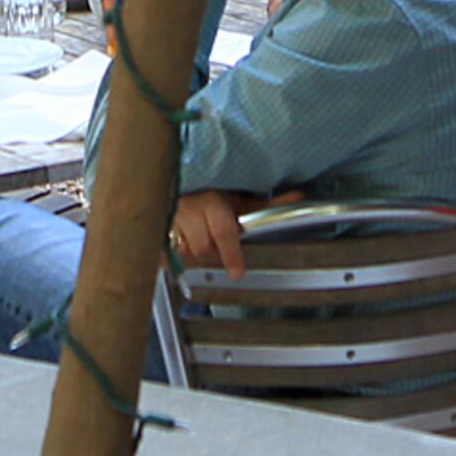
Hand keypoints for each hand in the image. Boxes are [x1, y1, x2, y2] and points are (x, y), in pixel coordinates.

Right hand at [172, 185, 299, 276]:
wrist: (177, 183)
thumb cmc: (210, 195)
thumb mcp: (239, 199)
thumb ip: (268, 205)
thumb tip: (299, 197)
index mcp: (211, 203)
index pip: (223, 232)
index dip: (231, 254)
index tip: (237, 272)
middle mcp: (189, 212)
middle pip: (204, 249)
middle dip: (212, 252)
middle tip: (215, 244)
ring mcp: (169, 224)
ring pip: (186, 255)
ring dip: (194, 255)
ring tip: (197, 240)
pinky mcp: (156, 235)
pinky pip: (167, 258)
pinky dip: (175, 260)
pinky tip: (180, 248)